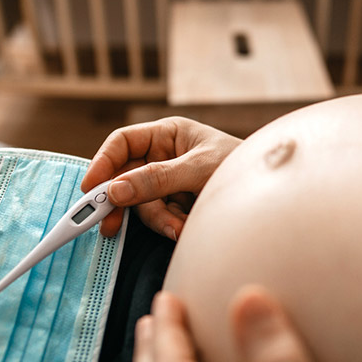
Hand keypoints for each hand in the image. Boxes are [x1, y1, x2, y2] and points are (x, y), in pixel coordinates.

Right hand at [82, 117, 240, 239]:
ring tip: (180, 227)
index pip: (123, 143)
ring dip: (159, 220)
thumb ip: (157, 180)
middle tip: (109, 227)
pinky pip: (161, 218)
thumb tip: (115, 190)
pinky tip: (187, 227)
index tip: (91, 189)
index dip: (103, 163)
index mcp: (168, 134)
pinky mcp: (178, 205)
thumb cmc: (241, 168)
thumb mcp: (199, 170)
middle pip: (127, 179)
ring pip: (143, 204)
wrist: (271, 197)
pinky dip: (171, 226)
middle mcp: (165, 156)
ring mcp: (170, 183)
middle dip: (126, 203)